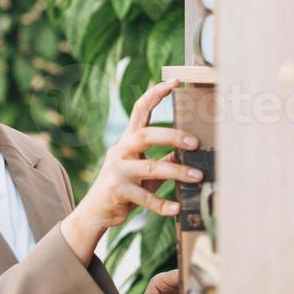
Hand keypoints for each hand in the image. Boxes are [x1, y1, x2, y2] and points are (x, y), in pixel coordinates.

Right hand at [61, 79, 202, 260]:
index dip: (155, 94)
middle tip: (196, 143)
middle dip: (173, 136)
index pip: (140, 110)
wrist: (95, 211)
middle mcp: (120, 151)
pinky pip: (144, 198)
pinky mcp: (116, 191)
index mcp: (127, 141)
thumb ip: (162, 160)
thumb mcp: (143, 171)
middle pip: (146, 135)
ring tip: (198, 176)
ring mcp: (117, 171)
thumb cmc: (124, 188)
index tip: (174, 82)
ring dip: (177, 172)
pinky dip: (162, 204)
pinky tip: (177, 208)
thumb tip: (188, 151)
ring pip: (151, 167)